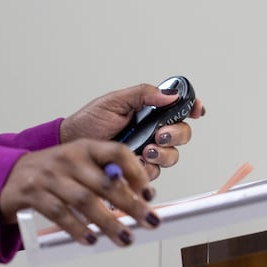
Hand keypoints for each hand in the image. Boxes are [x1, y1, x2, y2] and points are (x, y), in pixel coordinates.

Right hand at [0, 140, 159, 246]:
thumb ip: (103, 178)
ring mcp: (49, 175)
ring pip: (85, 200)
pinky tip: (90, 240)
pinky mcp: (32, 193)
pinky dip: (77, 229)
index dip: (137, 172)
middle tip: (149, 221)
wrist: (7, 176)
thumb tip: (137, 201)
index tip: (149, 194)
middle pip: (105, 182)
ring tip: (125, 237)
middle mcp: (68, 157)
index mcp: (85, 147)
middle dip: (131, 204)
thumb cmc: (51, 174)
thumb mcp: (78, 166)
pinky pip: (60, 213)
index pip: (117, 152)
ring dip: (108, 222)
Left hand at [60, 83, 202, 180]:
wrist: (69, 145)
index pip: (178, 108)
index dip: (192, 108)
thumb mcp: (114, 101)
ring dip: (164, 154)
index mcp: (149, 111)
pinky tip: (136, 164)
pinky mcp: (138, 171)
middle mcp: (152, 131)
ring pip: (171, 156)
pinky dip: (147, 170)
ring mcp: (147, 151)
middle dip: (177, 134)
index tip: (196, 110)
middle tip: (160, 135)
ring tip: (147, 151)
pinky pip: (154, 174)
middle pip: (182, 133)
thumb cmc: (89, 121)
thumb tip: (169, 93)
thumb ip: (143, 94)